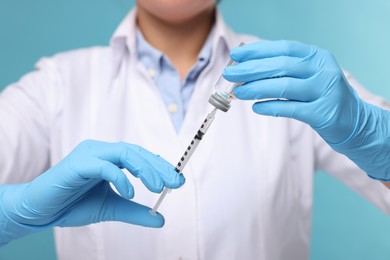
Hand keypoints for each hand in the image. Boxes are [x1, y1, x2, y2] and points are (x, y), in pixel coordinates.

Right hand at [0, 140, 184, 244]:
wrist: (41, 211)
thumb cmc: (73, 204)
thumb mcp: (112, 208)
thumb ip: (135, 211)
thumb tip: (161, 218)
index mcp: (109, 158)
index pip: (140, 156)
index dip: (160, 166)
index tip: (178, 180)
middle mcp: (101, 151)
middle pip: (136, 152)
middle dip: (158, 167)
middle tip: (175, 182)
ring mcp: (89, 154)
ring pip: (123, 153)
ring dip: (144, 168)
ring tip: (158, 186)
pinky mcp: (77, 164)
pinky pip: (103, 166)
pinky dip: (119, 178)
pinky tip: (130, 193)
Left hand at [223, 40, 389, 179]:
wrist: (353, 120)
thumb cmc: (321, 95)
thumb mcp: (307, 75)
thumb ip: (283, 70)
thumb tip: (246, 69)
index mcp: (317, 56)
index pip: (283, 48)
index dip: (258, 51)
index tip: (236, 54)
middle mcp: (322, 69)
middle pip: (281, 66)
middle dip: (251, 69)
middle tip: (229, 73)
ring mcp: (325, 90)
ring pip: (284, 87)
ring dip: (256, 88)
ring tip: (237, 92)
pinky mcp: (323, 113)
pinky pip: (291, 108)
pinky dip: (271, 107)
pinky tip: (256, 107)